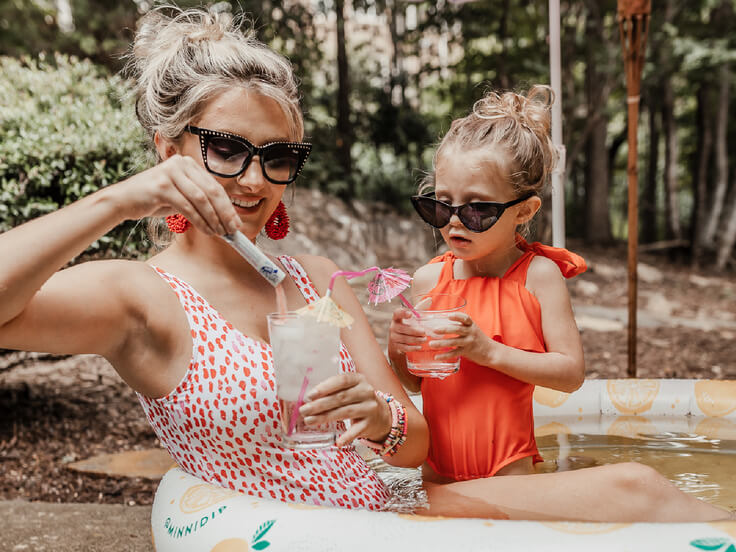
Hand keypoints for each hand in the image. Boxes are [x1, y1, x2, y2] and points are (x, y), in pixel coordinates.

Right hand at [114, 155, 240, 234]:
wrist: (122, 200)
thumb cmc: (154, 200)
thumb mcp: (181, 195)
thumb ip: (200, 200)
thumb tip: (225, 217)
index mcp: (188, 164)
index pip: (214, 186)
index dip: (228, 205)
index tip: (236, 222)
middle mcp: (180, 164)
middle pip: (211, 191)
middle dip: (225, 213)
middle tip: (232, 230)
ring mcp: (170, 173)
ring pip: (201, 199)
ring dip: (213, 219)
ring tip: (220, 233)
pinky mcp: (161, 185)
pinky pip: (187, 206)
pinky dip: (199, 220)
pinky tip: (207, 231)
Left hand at [298, 373, 390, 446]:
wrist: (382, 415)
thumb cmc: (358, 400)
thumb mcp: (351, 389)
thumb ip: (334, 390)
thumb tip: (309, 398)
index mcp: (359, 379)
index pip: (342, 380)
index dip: (325, 387)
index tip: (310, 395)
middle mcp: (366, 392)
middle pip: (341, 397)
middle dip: (320, 404)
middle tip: (304, 410)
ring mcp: (369, 408)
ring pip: (345, 412)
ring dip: (325, 417)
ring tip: (309, 421)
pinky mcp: (370, 424)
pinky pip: (356, 431)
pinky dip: (347, 437)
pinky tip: (337, 442)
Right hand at [387, 308, 424, 357]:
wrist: (397, 342)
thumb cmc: (407, 327)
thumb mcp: (411, 319)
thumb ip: (419, 310)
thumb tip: (429, 300)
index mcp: (396, 318)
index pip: (397, 313)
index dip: (403, 313)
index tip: (411, 314)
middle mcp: (393, 327)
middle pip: (403, 328)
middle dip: (415, 331)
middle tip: (424, 332)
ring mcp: (393, 337)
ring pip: (406, 338)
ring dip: (416, 339)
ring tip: (424, 339)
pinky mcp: (396, 346)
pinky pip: (405, 347)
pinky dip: (413, 348)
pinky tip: (420, 347)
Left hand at [430, 313, 495, 366]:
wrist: (491, 352)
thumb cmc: (478, 339)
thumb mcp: (472, 329)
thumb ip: (461, 326)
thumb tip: (442, 324)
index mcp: (471, 325)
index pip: (465, 318)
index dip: (457, 316)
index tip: (449, 316)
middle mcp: (470, 332)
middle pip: (457, 329)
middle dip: (445, 329)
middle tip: (434, 330)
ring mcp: (469, 342)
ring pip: (454, 342)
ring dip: (441, 343)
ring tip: (431, 344)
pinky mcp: (467, 352)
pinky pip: (454, 353)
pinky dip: (445, 355)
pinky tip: (437, 356)